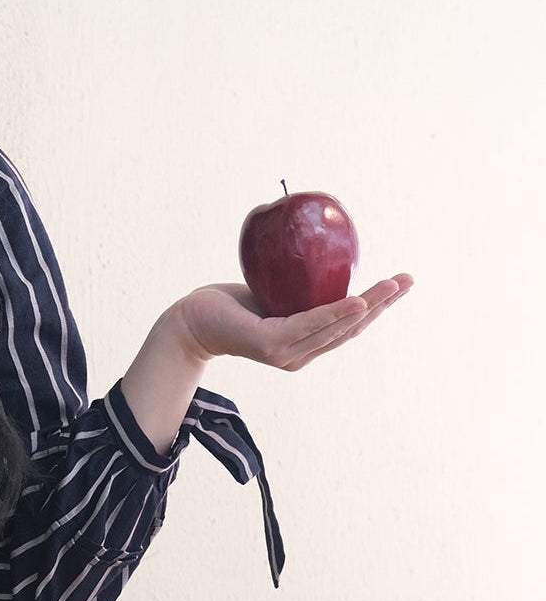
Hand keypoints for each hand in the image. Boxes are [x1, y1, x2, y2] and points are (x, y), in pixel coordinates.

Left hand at [166, 273, 414, 370]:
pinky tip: (356, 300)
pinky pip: (309, 324)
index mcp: (306, 344)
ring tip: (392, 285)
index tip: (401, 283)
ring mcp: (286, 353)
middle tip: (408, 280)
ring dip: (368, 307)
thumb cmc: (233, 304)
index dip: (378, 307)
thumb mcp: (275, 291)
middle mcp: (300, 355)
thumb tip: (324, 245)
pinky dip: (335, 313)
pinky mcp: (270, 344)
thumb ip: (301, 284)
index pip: (349, 326)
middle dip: (383, 304)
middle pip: (351, 329)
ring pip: (336, 328)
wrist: (192, 320)